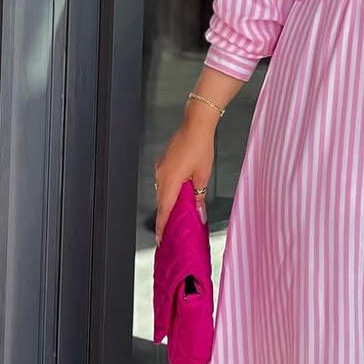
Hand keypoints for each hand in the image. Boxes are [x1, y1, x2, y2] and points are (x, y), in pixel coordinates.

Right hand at [154, 123, 214, 241]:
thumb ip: (199, 196)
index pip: (164, 209)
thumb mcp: (203, 175)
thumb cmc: (200, 146)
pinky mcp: (163, 163)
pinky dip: (170, 190)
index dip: (162, 226)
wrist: (195, 125)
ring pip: (163, 192)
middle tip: (172, 230)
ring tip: (179, 213)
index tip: (161, 239)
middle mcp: (161, 175)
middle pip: (162, 202)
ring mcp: (160, 168)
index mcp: (170, 181)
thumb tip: (198, 212)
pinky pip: (164, 181)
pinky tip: (180, 194)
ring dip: (170, 202)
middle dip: (167, 216)